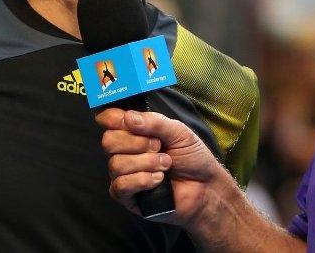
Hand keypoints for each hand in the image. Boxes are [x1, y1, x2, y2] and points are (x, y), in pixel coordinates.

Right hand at [95, 108, 227, 226]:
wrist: (206, 187)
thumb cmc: (193, 158)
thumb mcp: (179, 132)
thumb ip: (155, 122)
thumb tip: (128, 117)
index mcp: (135, 132)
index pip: (109, 120)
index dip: (111, 117)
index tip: (125, 119)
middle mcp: (125, 152)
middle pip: (109, 141)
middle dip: (136, 143)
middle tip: (159, 146)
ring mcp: (124, 174)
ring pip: (116, 164)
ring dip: (146, 163)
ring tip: (166, 165)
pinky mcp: (127, 196)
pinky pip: (121, 185)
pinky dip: (142, 180)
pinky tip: (159, 180)